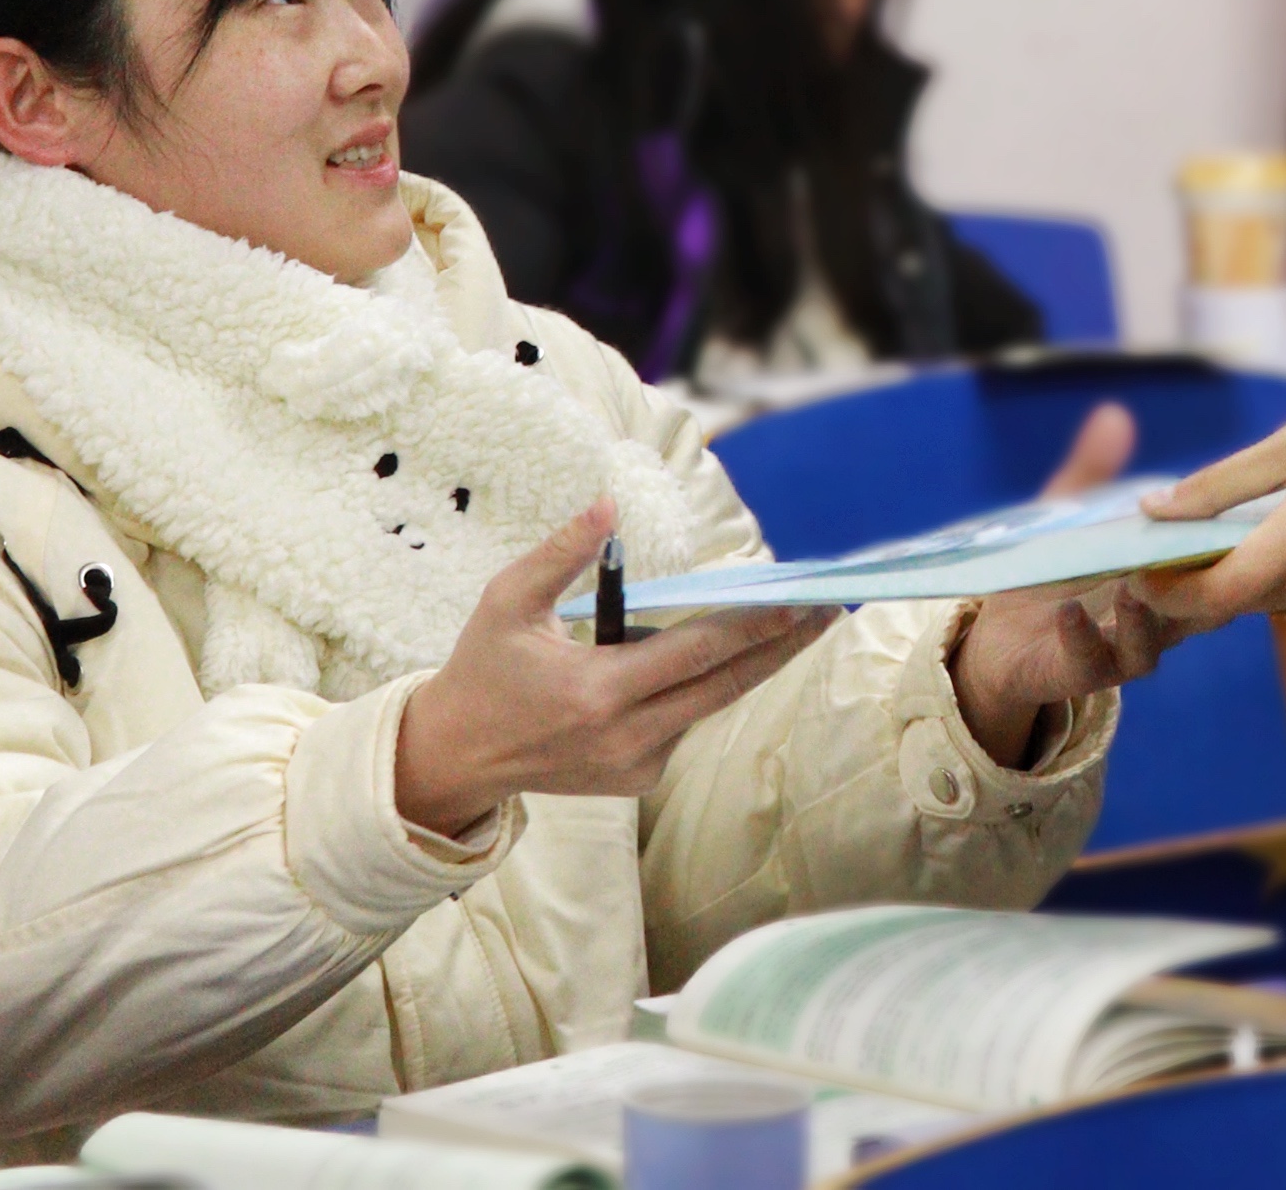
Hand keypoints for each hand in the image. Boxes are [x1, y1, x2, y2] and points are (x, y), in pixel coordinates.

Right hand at [393, 500, 833, 835]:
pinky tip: (718, 657)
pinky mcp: (637, 779)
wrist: (457, 757)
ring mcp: (635, 765)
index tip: (798, 601)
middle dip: (781, 647)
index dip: (752, 627)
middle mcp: (626, 737)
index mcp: (596, 692)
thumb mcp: (506, 601)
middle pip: (726, 687)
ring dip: (750, 665)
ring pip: (709, 705)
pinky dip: (700, 688)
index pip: (696, 655)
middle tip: (828, 611)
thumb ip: (560, 553)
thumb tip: (609, 505)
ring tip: (797, 624)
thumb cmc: (482, 668)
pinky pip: (684, 722)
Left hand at [947, 402, 1193, 764]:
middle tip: (1192, 552)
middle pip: (1195, 608)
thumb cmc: (1050, 571)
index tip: (1228, 516)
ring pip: (1153, 641)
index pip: (1209, 564)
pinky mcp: (1084, 672)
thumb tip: (1114, 414)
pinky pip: (1093, 661)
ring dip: (1145, 616)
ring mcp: (1123, 648)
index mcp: (1164, 576)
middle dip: (1199, 584)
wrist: (1002, 637)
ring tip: (1135, 588)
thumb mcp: (1069, 514)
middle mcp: (1156, 617)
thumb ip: (1092, 471)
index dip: (1224, 546)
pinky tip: (1069, 612)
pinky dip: (1083, 636)